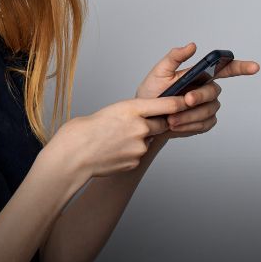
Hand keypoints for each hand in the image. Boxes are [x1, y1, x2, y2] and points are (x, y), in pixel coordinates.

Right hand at [50, 96, 184, 176]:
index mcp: (131, 109)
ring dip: (138, 139)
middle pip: (162, 122)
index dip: (179, 101)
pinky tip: (113, 151)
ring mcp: (139, 146)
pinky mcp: (136, 161)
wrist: (72, 156)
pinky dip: (130, 152)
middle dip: (155, 122)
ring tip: (115, 140)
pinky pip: (138, 154)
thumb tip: (142, 118)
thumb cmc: (83, 131)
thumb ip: (129, 113)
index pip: (166, 103)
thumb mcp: (108, 111)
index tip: (188, 100)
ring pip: (148, 140)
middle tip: (138, 123)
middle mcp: (140, 127)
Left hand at [134, 43, 259, 138]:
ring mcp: (208, 106)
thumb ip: (174, 57)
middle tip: (184, 101)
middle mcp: (207, 90)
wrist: (146, 117)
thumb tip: (192, 45)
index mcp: (200, 75)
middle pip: (214, 91)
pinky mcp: (205, 122)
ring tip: (171, 118)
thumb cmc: (153, 92)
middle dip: (200, 96)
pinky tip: (176, 125)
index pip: (226, 68)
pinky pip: (205, 124)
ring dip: (190, 115)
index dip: (242, 67)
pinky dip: (189, 125)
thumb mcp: (160, 72)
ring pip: (209, 110)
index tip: (255, 67)